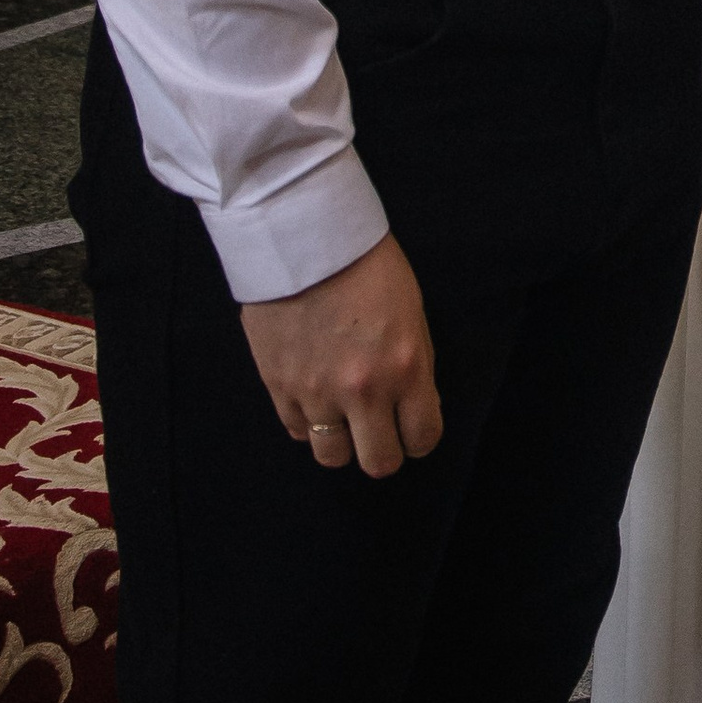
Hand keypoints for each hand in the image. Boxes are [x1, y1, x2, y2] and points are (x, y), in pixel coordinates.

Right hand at [241, 231, 441, 476]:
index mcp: (405, 367)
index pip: (423, 437)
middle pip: (378, 463)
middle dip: (384, 450)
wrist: (306, 239)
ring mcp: (317, 393)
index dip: (420, 437)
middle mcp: (362, 389)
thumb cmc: (368, 266)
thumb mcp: (411, 312)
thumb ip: (413, 365)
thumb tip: (412, 405)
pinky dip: (308, 422)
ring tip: (343, 416)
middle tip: (380, 430)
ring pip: (332, 457)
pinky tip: (315, 397)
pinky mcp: (279, 387)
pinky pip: (298, 432)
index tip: (413, 427)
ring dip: (342, 441)